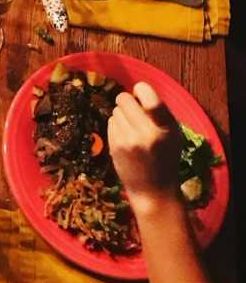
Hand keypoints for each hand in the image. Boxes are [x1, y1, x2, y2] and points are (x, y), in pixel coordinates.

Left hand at [108, 82, 181, 213]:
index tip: (139, 91)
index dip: (141, 89)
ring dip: (121, 116)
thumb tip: (137, 90)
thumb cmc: (165, 159)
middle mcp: (146, 133)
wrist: (153, 193)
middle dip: (126, 102)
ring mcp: (128, 140)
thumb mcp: (173, 136)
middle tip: (133, 112)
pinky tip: (125, 139)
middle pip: (124, 98)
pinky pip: (110, 123)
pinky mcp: (115, 146)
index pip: (150, 97)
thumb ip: (159, 113)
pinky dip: (116, 127)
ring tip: (132, 131)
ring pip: (115, 111)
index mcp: (166, 129)